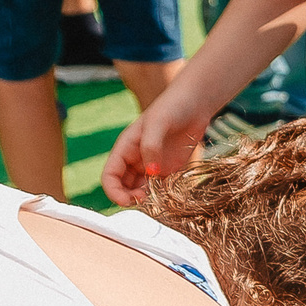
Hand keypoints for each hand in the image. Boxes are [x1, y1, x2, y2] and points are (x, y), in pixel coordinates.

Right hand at [102, 84, 210, 205]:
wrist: (195, 102)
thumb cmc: (172, 107)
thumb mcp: (158, 123)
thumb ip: (151, 147)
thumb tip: (152, 173)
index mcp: (125, 148)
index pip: (110, 176)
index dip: (114, 191)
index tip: (127, 200)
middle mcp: (136, 159)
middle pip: (123, 187)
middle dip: (130, 198)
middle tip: (145, 202)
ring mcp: (152, 165)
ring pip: (141, 190)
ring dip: (145, 199)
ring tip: (158, 201)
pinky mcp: (169, 169)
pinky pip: (159, 188)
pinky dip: (161, 196)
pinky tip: (168, 196)